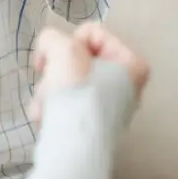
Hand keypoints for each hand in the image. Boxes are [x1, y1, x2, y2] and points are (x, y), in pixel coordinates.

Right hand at [27, 24, 148, 124]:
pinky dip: (54, 104)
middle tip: (51, 82)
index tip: (61, 61)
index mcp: (132, 63)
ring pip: (69, 79)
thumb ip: (52, 38)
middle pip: (78, 58)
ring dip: (50, 88)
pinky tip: (46, 115)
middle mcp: (127, 84)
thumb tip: (50, 53)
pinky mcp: (94, 121)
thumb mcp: (62, 49)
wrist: (74, 145)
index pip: (90, 33)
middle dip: (57, 70)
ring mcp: (111, 104)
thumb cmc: (77, 93)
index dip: (68, 43)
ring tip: (45, 104)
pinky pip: (69, 99)